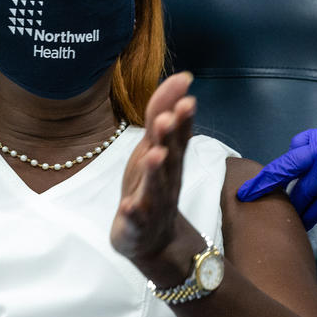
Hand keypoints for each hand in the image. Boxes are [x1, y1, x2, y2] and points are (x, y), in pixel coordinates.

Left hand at [111, 71, 194, 260]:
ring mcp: (153, 203)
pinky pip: (136, 219)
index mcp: (170, 159)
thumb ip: (162, 113)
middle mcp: (166, 179)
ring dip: (155, 171)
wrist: (152, 239)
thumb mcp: (155, 146)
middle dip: (170, 137)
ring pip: (155, 186)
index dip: (182, 116)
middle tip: (169, 117)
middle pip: (170, 157)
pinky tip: (128, 207)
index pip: (178, 134)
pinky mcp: (138, 225)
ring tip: (155, 155)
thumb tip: (181, 77)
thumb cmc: (152, 184)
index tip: (187, 95)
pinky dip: (134, 213)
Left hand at [235, 124, 316, 229]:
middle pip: (290, 161)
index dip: (288, 163)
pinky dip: (307, 216)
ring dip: (292, 205)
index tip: (275, 176)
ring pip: (302, 188)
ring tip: (283, 217)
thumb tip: (308, 164)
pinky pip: (316, 205)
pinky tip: (301, 224)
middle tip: (248, 192)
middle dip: (266, 179)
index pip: (300, 143)